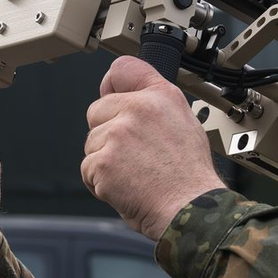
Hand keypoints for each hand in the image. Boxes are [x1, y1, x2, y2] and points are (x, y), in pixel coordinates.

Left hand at [81, 56, 224, 241]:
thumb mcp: (185, 122)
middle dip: (107, 133)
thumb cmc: (189, 176)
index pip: (122, 68)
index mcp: (160, 96)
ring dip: (104, 160)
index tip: (111, 94)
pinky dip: (101, 182)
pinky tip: (126, 187)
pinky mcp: (103, 160)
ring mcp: (118, 134)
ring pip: (91, 142)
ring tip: (134, 174)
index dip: (112, 84)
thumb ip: (155, 105)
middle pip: (96, 111)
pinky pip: (88, 168)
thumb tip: (129, 99)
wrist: (190, 209)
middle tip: (134, 155)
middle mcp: (138, 108)